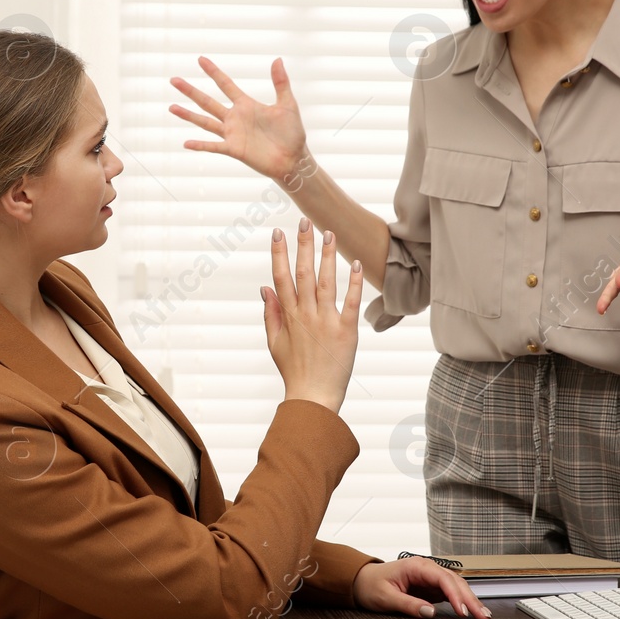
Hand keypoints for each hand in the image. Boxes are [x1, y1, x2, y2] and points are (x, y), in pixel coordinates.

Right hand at [170, 56, 309, 184]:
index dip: (213, 72)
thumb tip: (277, 59)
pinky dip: (200, 145)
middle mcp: (235, 118)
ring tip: (171, 107)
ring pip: (205, 122)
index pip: (225, 85)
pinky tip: (186, 142)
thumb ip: (280, 83)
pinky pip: (213, 146)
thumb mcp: (287, 104)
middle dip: (191, 91)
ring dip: (188, 115)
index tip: (200, 59)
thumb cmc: (292, 133)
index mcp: (246, 105)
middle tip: (174, 79)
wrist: (293, 159)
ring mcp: (232, 134)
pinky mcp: (234, 149)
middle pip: (207, 101)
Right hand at [262, 217, 362, 413]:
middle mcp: (306, 315)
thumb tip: (265, 287)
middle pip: (303, 273)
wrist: (313, 397)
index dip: (279, 253)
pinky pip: (350, 302)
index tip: (278, 232)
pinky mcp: (346, 330)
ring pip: (325, 282)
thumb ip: (271, 313)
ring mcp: (326, 321)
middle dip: (303, 245)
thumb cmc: (294, 371)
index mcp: (289, 316)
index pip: (281, 277)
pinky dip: (352, 282)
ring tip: (329, 233)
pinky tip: (355, 263)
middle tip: (305, 221)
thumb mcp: (275, 343)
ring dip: (326, 256)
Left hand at [353, 557, 490, 618]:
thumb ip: (408, 604)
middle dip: (470, 598)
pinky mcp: (430, 587)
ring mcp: (430, 577)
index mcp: (416, 566)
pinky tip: (471, 610)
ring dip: (469, 599)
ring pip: (456, 586)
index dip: (455, 594)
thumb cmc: (372, 584)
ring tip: (483, 613)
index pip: (442, 578)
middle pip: (454, 581)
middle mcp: (426, 568)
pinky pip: (450, 592)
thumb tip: (429, 612)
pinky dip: (462, 601)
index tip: (463, 610)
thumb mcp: (386, 597)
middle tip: (482, 614)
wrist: (363, 580)